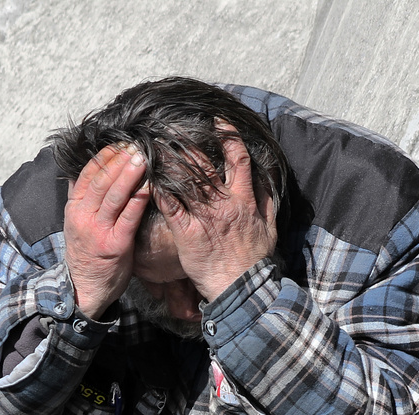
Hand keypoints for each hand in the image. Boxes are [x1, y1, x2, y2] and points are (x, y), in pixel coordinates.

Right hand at [64, 144, 150, 318]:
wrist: (85, 288)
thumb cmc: (87, 254)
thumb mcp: (76, 223)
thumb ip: (81, 199)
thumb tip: (81, 173)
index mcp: (74, 208)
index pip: (87, 174)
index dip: (104, 156)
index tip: (119, 143)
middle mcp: (84, 216)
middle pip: (101, 180)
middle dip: (118, 159)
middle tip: (135, 144)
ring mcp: (99, 230)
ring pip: (114, 195)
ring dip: (129, 173)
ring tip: (142, 157)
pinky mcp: (116, 244)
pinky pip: (129, 216)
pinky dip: (139, 199)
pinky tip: (150, 186)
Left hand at [155, 129, 276, 301]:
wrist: (241, 287)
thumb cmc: (255, 261)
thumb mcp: (270, 229)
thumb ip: (267, 202)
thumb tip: (267, 180)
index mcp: (244, 199)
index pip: (238, 159)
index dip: (229, 137)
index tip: (218, 122)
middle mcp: (223, 203)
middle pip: (204, 165)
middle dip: (189, 143)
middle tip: (174, 128)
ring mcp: (203, 217)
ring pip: (185, 181)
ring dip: (169, 162)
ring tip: (156, 145)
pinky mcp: (186, 232)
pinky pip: (169, 206)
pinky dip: (158, 190)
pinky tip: (148, 177)